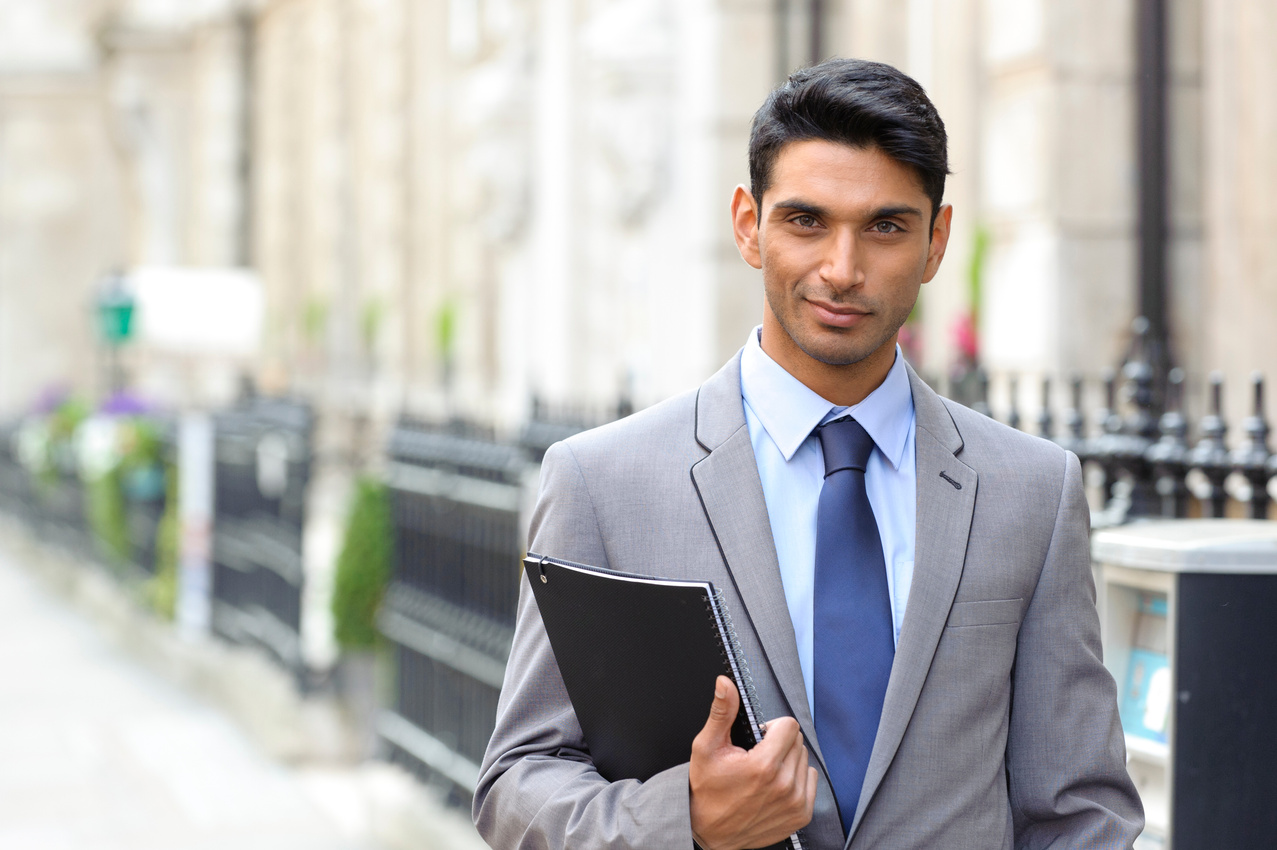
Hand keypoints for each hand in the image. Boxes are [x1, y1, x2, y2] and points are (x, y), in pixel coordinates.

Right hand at [689, 676, 816, 849]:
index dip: (772, 727)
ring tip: (765, 772)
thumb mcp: (706, 748)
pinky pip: (812, 780)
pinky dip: (797, 778)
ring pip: (804, 759)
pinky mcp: (801, 815)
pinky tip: (776, 785)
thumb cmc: (707, 791)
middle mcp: (783, 785)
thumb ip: (721, 713)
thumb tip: (725, 684)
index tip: (759, 737)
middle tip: (758, 756)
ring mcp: (794, 802)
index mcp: (762, 766)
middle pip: (797, 741)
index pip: (789, 726)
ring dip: (788, 760)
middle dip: (779, 742)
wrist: (711, 832)